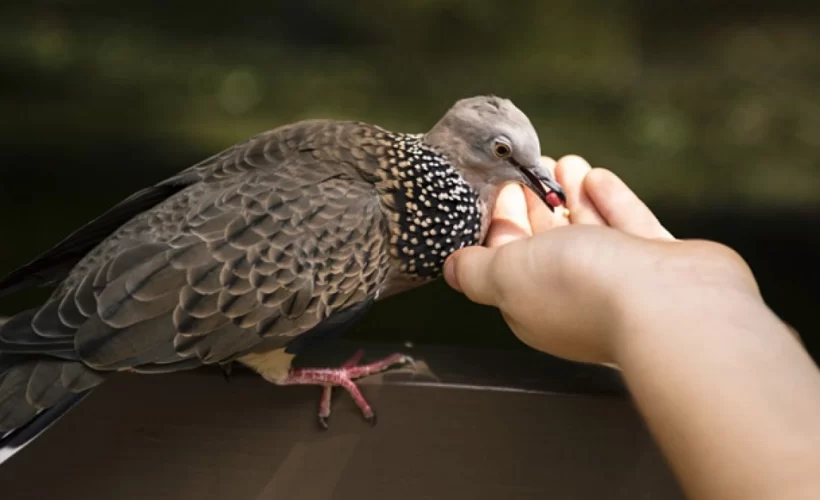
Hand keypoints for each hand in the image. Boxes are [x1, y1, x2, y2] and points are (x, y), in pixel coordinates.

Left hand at [444, 156, 755, 363]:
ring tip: (564, 160)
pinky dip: (609, 200)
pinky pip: (628, 225)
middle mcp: (576, 294)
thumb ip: (477, 270)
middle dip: (537, 203)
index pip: (509, 258)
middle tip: (531, 167)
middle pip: (549, 242)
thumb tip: (451, 270)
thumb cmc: (583, 289)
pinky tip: (596, 177)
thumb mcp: (507, 275)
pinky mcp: (659, 263)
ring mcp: (621, 280)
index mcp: (533, 302)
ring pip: (590, 230)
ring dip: (572, 194)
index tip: (502, 188)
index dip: (502, 221)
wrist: (672, 305)